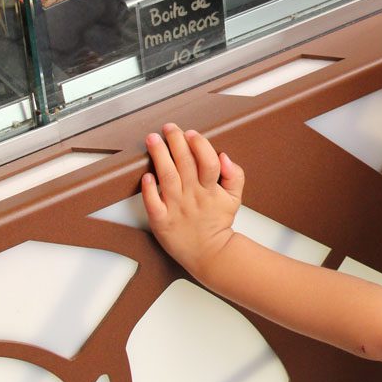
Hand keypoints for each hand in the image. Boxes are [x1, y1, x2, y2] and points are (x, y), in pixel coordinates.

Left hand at [141, 123, 243, 277]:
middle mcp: (192, 196)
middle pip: (184, 163)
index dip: (199, 145)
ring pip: (167, 177)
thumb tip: (224, 156)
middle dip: (175, 141)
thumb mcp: (235, 198)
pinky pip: (153, 203)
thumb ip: (234, 175)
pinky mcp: (161, 221)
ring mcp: (176, 208)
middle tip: (168, 128)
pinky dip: (149, 189)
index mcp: (210, 190)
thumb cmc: (218, 223)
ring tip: (152, 139)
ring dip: (159, 155)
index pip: (207, 162)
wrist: (209, 253)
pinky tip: (146, 176)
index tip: (191, 133)